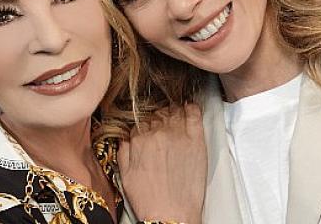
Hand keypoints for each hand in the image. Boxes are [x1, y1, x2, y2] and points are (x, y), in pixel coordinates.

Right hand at [119, 104, 205, 223]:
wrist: (171, 214)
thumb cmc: (149, 199)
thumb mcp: (125, 176)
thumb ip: (123, 152)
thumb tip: (125, 139)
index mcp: (139, 140)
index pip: (141, 121)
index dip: (146, 125)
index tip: (150, 129)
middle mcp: (158, 133)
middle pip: (158, 115)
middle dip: (159, 118)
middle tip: (163, 125)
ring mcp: (179, 135)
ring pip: (175, 111)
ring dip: (174, 111)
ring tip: (176, 115)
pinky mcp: (196, 140)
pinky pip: (194, 114)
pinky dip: (192, 108)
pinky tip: (190, 108)